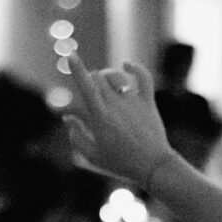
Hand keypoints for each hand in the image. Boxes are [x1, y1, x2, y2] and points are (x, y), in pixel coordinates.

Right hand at [61, 61, 172, 188]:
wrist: (153, 166)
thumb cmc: (120, 163)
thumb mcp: (92, 155)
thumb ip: (76, 136)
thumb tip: (68, 118)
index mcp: (100, 117)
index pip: (86, 86)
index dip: (77, 68)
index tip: (70, 55)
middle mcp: (116, 105)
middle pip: (98, 78)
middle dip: (90, 79)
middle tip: (90, 92)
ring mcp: (133, 102)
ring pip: (116, 75)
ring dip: (106, 75)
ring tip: (104, 82)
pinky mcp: (147, 102)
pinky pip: (143, 77)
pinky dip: (135, 68)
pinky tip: (126, 65)